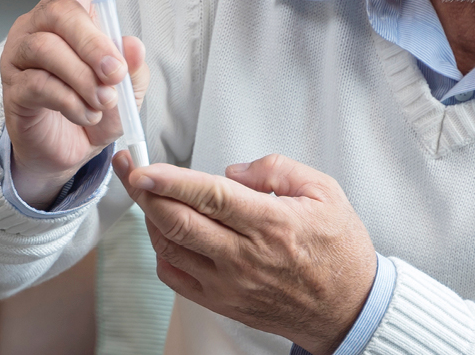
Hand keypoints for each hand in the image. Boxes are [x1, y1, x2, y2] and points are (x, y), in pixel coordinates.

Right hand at [1, 0, 149, 208]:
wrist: (67, 151)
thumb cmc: (94, 107)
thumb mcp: (125, 89)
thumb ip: (133, 68)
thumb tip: (134, 46)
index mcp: (68, 13)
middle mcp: (39, 26)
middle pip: (59, 12)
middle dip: (94, 44)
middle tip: (115, 73)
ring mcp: (20, 56)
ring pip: (47, 48)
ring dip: (83, 77)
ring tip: (104, 101)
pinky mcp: (14, 88)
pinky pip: (39, 84)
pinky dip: (70, 101)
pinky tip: (87, 114)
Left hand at [113, 153, 376, 353]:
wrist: (346, 308)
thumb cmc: (337, 249)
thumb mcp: (325, 192)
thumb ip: (277, 169)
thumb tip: (231, 170)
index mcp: (271, 224)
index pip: (210, 197)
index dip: (170, 181)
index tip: (142, 167)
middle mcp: (244, 257)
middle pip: (178, 222)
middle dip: (144, 192)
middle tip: (128, 167)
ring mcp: (228, 284)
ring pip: (170, 247)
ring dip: (151, 217)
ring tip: (149, 194)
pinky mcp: (220, 301)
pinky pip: (175, 276)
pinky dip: (161, 251)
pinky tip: (166, 231)